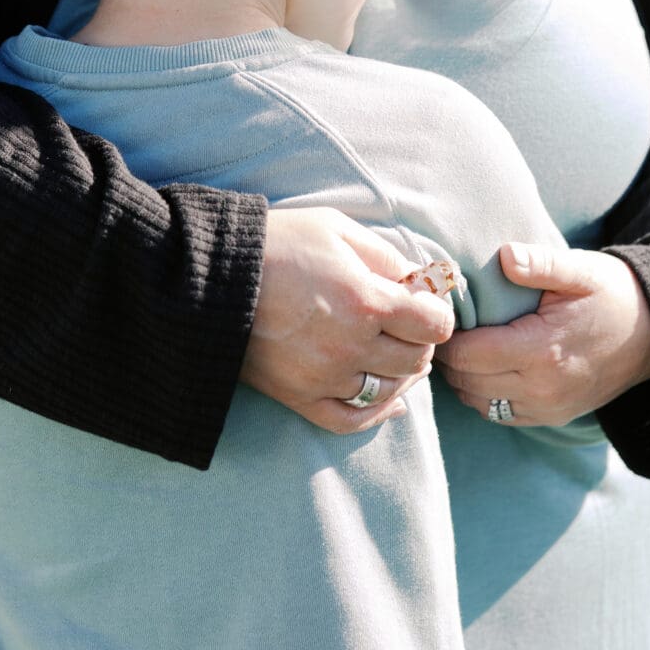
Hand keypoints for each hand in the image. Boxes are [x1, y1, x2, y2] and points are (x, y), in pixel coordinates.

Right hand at [240, 207, 454, 434]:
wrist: (213, 275)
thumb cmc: (279, 243)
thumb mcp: (337, 229)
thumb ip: (386, 254)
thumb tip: (422, 279)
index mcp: (367, 301)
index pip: (434, 324)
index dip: (437, 312)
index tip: (427, 304)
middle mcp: (351, 346)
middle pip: (415, 359)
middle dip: (420, 340)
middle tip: (409, 325)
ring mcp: (325, 377)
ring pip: (390, 391)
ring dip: (402, 374)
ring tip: (397, 354)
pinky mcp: (300, 397)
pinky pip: (352, 420)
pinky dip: (377, 415)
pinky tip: (391, 404)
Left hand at [435, 242, 649, 426]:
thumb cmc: (611, 294)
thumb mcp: (579, 269)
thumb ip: (539, 263)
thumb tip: (505, 256)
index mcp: (541, 351)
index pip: (467, 355)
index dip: (445, 336)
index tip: (439, 314)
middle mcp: (541, 388)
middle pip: (466, 382)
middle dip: (446, 357)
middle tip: (440, 328)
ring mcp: (548, 408)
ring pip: (479, 403)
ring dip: (462, 378)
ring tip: (458, 345)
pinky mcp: (554, 416)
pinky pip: (501, 414)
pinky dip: (483, 395)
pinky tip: (482, 366)